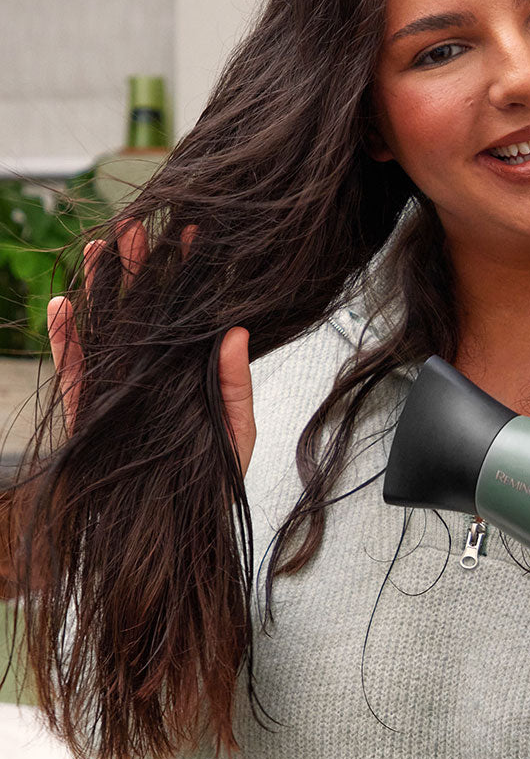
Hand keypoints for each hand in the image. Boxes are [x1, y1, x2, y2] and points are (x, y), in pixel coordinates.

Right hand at [46, 222, 255, 474]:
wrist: (173, 534)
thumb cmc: (211, 483)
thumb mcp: (236, 433)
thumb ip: (234, 384)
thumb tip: (236, 333)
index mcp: (188, 373)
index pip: (187, 315)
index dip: (189, 277)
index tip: (195, 235)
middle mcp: (153, 373)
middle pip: (143, 311)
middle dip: (140, 268)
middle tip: (138, 225)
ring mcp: (119, 389)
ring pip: (106, 329)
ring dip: (101, 289)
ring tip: (100, 247)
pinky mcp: (90, 412)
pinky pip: (75, 371)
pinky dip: (67, 340)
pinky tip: (63, 304)